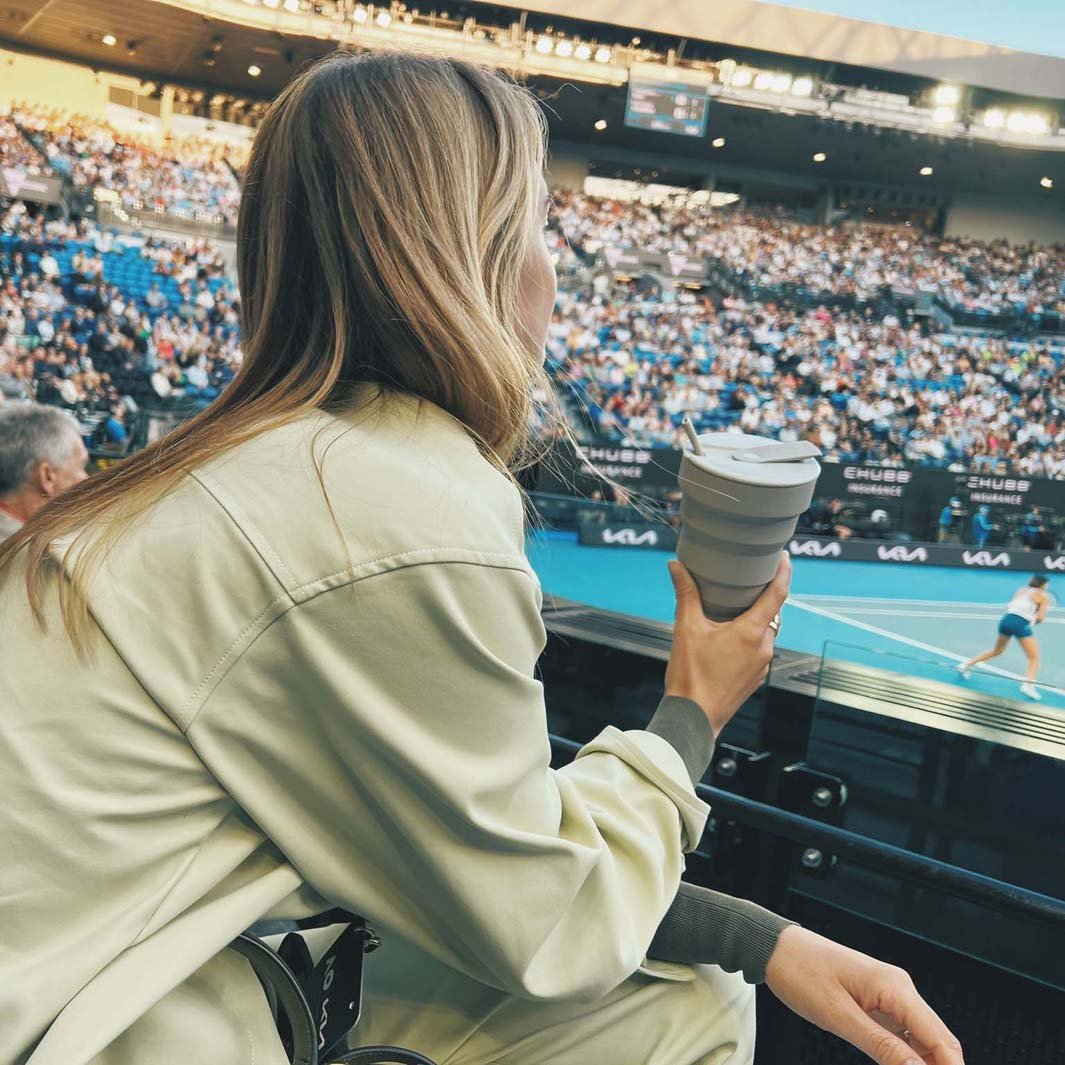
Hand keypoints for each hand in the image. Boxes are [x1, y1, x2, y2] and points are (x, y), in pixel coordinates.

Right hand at [664, 553, 790, 735]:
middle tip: (752, 577)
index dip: (783, 572)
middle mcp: (764, 647)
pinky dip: (750, 636)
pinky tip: (729, 636)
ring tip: (736, 606)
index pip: (778, 594)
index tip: (784, 557)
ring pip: (765, 631)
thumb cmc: (691, 676)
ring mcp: (761, 664)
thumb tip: (676, 567)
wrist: (693, 717)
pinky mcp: (754, 677)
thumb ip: (685, 594)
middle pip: (772, 611)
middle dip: (765, 594)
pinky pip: (758, 649)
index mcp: (752, 632)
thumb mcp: (686, 628)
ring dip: (755, 617)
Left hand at [765, 926, 963, 1064]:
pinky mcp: (877, 1002)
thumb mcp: (838, 1015)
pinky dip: (908, 1055)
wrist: (775, 947)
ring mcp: (889, 994)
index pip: (940, 1038)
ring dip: (926, 1064)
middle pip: (938, 1039)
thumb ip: (881, 1046)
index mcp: (894, 986)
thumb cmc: (800, 971)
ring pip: (923, 1038)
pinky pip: (903, 1032)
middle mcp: (898, 988)